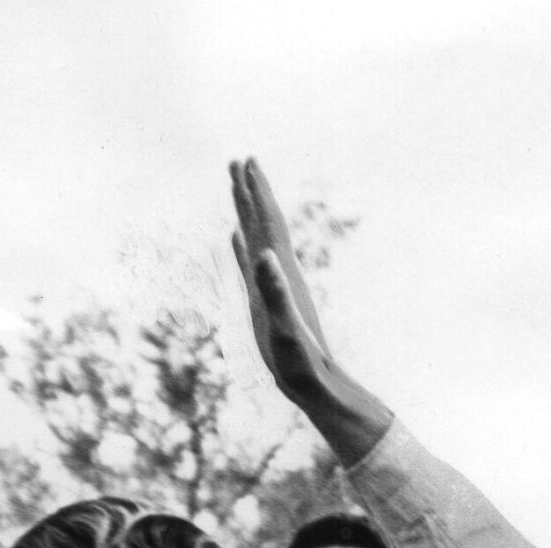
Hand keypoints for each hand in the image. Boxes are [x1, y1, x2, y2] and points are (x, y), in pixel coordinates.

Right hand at [229, 157, 391, 463]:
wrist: (315, 386)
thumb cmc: (302, 363)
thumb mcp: (285, 329)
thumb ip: (276, 293)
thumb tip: (266, 254)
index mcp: (284, 274)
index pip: (270, 224)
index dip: (259, 193)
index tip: (248, 160)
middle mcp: (280, 275)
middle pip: (264, 223)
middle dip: (251, 192)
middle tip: (238, 159)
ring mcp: (272, 287)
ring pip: (256, 239)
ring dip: (245, 212)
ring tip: (235, 187)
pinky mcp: (264, 303)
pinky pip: (251, 265)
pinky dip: (242, 246)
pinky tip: (236, 236)